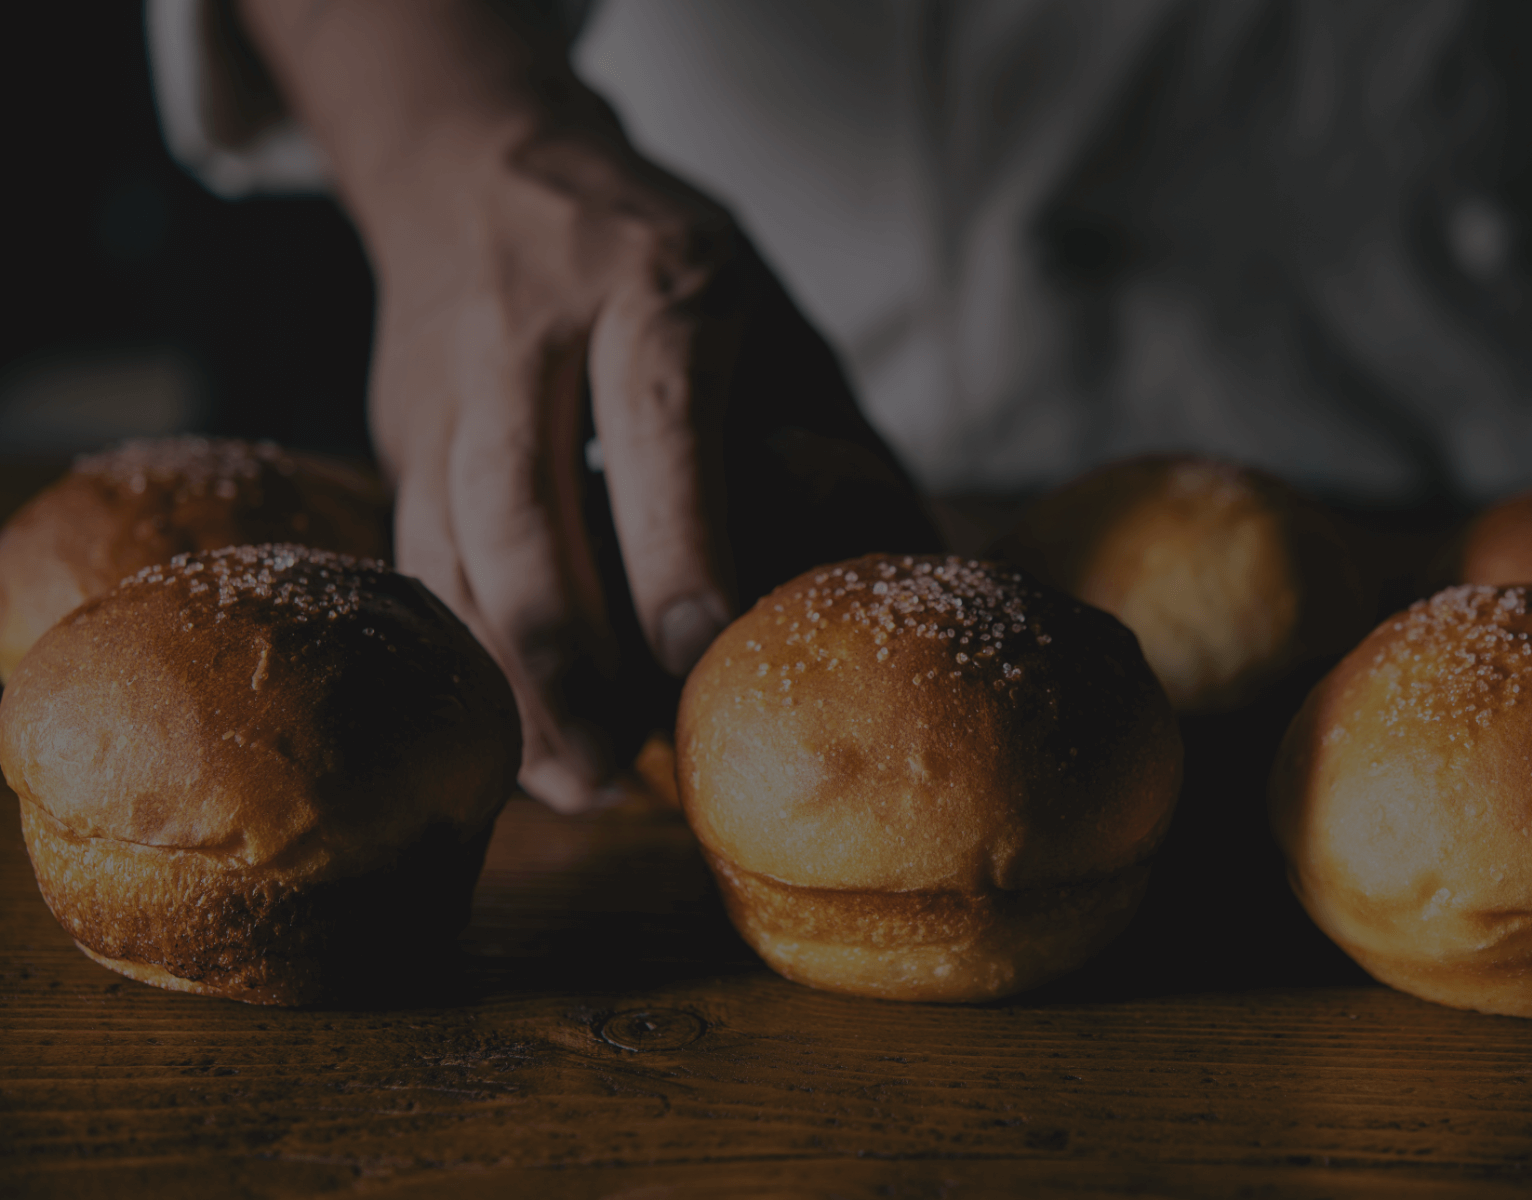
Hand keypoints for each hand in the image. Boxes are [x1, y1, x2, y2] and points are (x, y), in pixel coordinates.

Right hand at [362, 105, 937, 811]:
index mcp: (653, 285)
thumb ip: (832, 438)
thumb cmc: (660, 261)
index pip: (658, 421)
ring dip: (507, 676)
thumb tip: (910, 576)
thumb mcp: (769, 312)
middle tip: (618, 767)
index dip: (676, 542)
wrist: (479, 165)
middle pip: (522, 503)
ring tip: (569, 779)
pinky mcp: (400, 434)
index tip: (699, 655)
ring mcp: (449, 386)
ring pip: (451, 547)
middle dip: (567, 650)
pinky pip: (417, 562)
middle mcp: (532, 331)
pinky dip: (467, 655)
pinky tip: (516, 732)